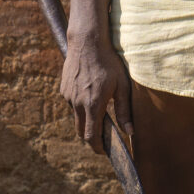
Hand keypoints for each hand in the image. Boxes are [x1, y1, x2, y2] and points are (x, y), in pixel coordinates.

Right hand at [61, 33, 132, 153]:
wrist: (87, 42)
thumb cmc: (109, 63)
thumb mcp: (122, 86)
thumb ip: (124, 110)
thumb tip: (130, 132)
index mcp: (93, 104)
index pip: (91, 136)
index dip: (97, 147)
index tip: (105, 151)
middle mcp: (77, 103)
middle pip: (81, 131)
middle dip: (92, 137)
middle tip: (104, 137)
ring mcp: (68, 96)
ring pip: (76, 117)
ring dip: (87, 119)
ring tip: (100, 108)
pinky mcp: (63, 89)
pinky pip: (72, 104)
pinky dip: (81, 106)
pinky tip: (91, 93)